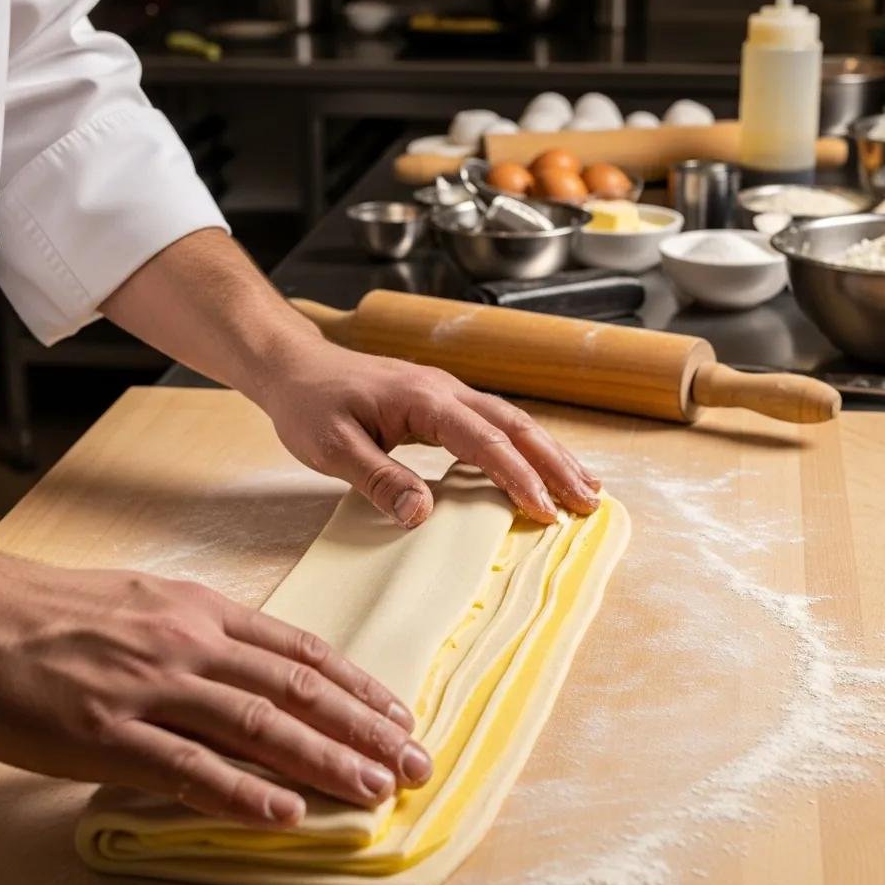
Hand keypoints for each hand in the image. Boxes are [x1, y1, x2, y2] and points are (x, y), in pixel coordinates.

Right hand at [0, 545, 430, 826]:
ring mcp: (150, 688)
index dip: (357, 685)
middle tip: (413, 761)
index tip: (398, 713)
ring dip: (324, 760)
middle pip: (296, 689)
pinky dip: (243, 793)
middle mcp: (189, 644)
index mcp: (202, 612)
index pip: (301, 651)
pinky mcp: (106, 734)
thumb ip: (208, 634)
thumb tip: (260, 668)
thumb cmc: (60, 610)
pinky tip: (286, 813)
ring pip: (258, 726)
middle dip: (363, 728)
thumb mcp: (149, 602)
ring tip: (374, 788)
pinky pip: (187, 768)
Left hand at [96, 228, 598, 527]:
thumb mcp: (332, 449)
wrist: (293, 368)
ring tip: (585, 486)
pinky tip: (538, 465)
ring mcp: (446, 392)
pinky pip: (495, 421)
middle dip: (556, 463)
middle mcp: (445, 390)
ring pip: (512, 420)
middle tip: (590, 502)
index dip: (517, 477)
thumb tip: (422, 516)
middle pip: (516, 425)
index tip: (543, 512)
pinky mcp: (441, 400)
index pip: (484, 441)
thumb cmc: (309, 406)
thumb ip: (378, 480)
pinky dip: (525, 445)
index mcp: (423, 401)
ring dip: (550, 453)